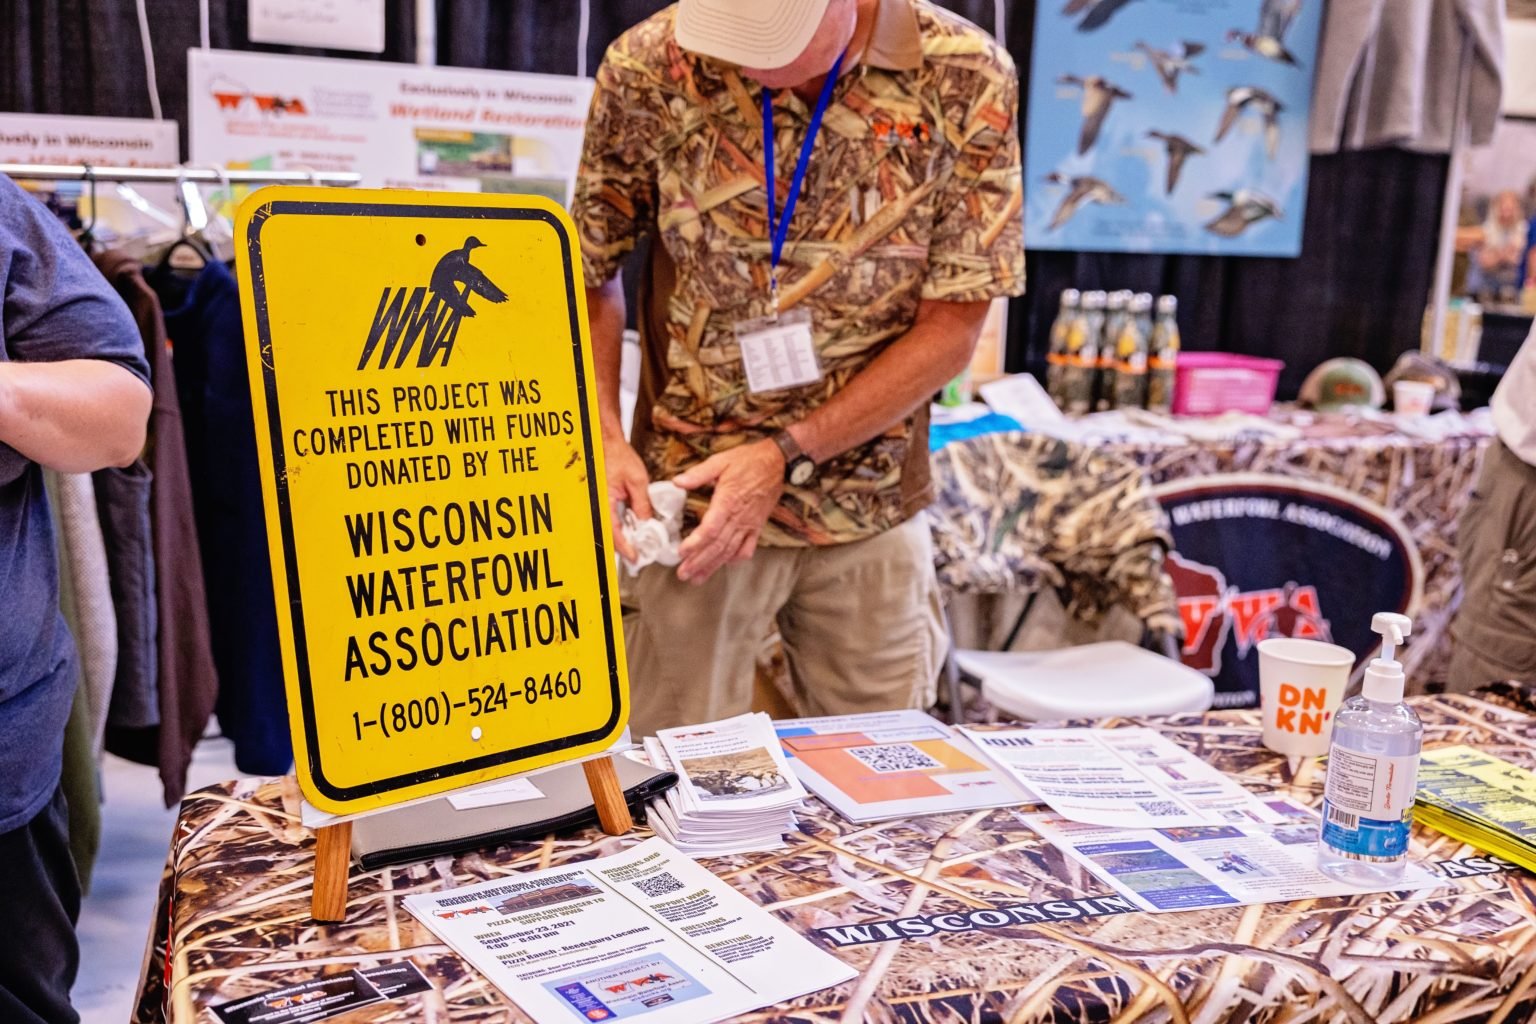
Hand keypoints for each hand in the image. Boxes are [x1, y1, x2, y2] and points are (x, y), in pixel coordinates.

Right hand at [602, 430, 652, 562]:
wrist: (606, 443)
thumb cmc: (617, 456)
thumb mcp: (637, 481)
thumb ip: (642, 504)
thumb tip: (647, 524)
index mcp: (603, 503)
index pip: (614, 533)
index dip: (626, 548)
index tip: (636, 557)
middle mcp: (597, 507)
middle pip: (610, 536)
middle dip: (626, 547)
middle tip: (641, 554)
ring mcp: (598, 505)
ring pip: (609, 530)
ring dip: (623, 538)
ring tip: (639, 543)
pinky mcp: (601, 503)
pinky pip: (609, 521)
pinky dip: (620, 528)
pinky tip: (632, 528)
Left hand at [672, 441, 784, 584]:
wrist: (778, 463)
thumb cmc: (749, 461)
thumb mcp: (721, 461)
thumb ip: (699, 473)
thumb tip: (677, 481)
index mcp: (728, 501)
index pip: (710, 529)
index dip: (696, 543)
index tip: (682, 552)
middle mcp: (739, 517)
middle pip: (717, 546)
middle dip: (699, 562)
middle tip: (684, 574)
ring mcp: (749, 524)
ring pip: (730, 550)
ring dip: (713, 566)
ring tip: (698, 578)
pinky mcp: (757, 526)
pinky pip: (747, 547)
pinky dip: (736, 558)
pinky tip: (726, 564)